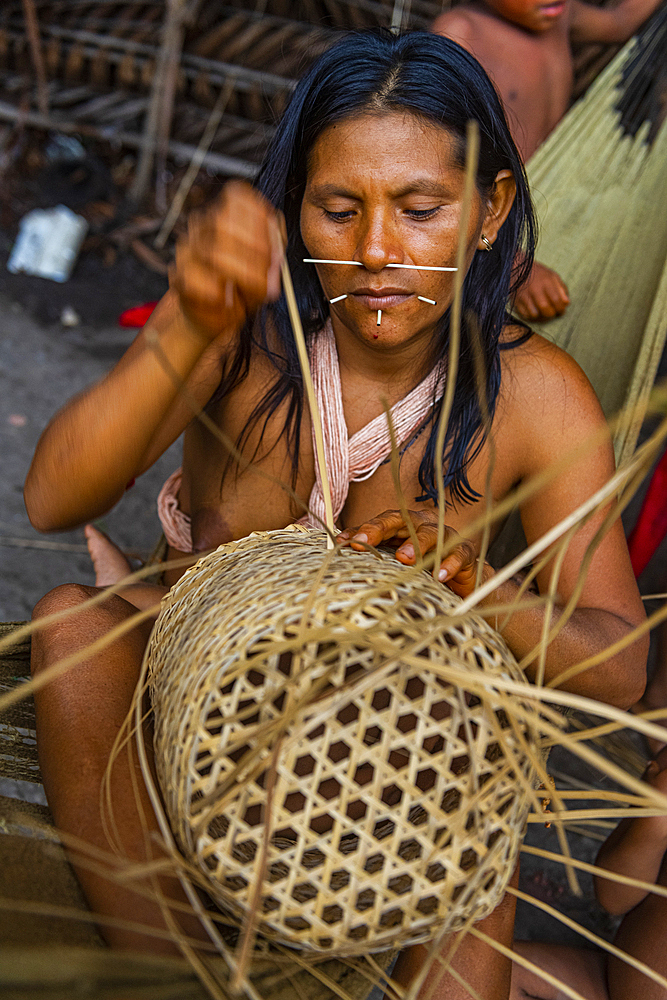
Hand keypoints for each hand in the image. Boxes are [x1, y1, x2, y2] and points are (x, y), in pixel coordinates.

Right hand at [169, 180, 283, 341]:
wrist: (217, 314)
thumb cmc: (242, 285)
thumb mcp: (268, 263)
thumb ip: (276, 247)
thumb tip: (276, 247)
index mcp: (226, 214)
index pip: (236, 196)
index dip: (259, 217)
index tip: (274, 242)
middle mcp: (204, 227)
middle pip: (224, 222)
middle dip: (256, 249)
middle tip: (270, 271)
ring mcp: (189, 250)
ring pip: (214, 253)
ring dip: (244, 275)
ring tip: (255, 290)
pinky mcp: (179, 276)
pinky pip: (197, 280)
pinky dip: (218, 294)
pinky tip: (226, 299)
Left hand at [338, 509, 487, 598]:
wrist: (463, 582)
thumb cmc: (425, 568)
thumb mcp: (397, 563)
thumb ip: (375, 557)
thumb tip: (342, 556)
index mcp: (405, 526)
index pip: (382, 521)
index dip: (363, 529)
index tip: (344, 541)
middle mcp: (423, 526)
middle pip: (402, 520)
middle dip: (381, 528)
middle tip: (365, 541)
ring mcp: (445, 537)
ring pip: (430, 534)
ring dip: (416, 545)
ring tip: (403, 558)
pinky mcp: (464, 553)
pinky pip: (457, 554)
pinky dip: (448, 564)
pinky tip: (438, 576)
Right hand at [514, 260, 569, 320]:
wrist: (519, 267)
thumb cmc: (539, 274)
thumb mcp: (553, 276)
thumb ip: (561, 289)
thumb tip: (566, 303)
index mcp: (546, 281)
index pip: (556, 300)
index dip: (560, 309)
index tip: (561, 310)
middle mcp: (534, 288)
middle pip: (545, 308)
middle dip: (551, 314)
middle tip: (553, 313)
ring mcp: (523, 295)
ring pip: (534, 315)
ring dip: (541, 317)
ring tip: (544, 313)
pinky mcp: (515, 301)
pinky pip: (525, 315)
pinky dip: (531, 316)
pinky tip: (535, 312)